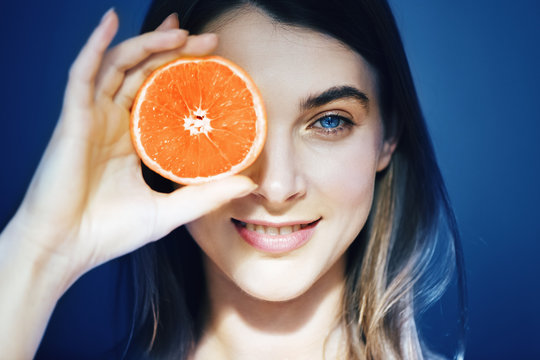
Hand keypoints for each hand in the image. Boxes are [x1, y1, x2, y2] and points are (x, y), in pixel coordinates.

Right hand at [5, 9, 255, 285]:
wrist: (66, 250)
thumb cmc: (110, 232)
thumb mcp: (169, 211)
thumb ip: (206, 196)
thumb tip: (249, 184)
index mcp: (135, 140)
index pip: (163, 95)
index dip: (186, 76)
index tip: (217, 64)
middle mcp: (113, 122)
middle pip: (146, 73)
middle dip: (176, 52)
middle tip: (210, 42)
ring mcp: (92, 118)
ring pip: (120, 65)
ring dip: (148, 43)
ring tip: (181, 33)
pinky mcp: (73, 119)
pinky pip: (83, 73)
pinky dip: (95, 44)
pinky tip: (110, 20)